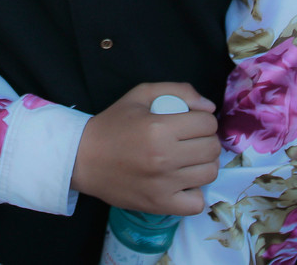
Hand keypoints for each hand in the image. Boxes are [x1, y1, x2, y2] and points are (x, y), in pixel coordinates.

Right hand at [71, 83, 219, 215]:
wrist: (84, 158)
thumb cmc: (113, 124)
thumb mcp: (140, 94)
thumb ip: (178, 91)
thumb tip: (209, 107)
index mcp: (159, 128)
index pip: (208, 123)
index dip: (203, 119)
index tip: (192, 123)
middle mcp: (164, 157)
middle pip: (212, 148)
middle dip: (206, 139)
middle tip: (190, 140)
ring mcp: (163, 184)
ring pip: (209, 173)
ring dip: (203, 164)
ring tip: (188, 160)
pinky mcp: (160, 205)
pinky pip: (197, 203)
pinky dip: (194, 192)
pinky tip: (182, 182)